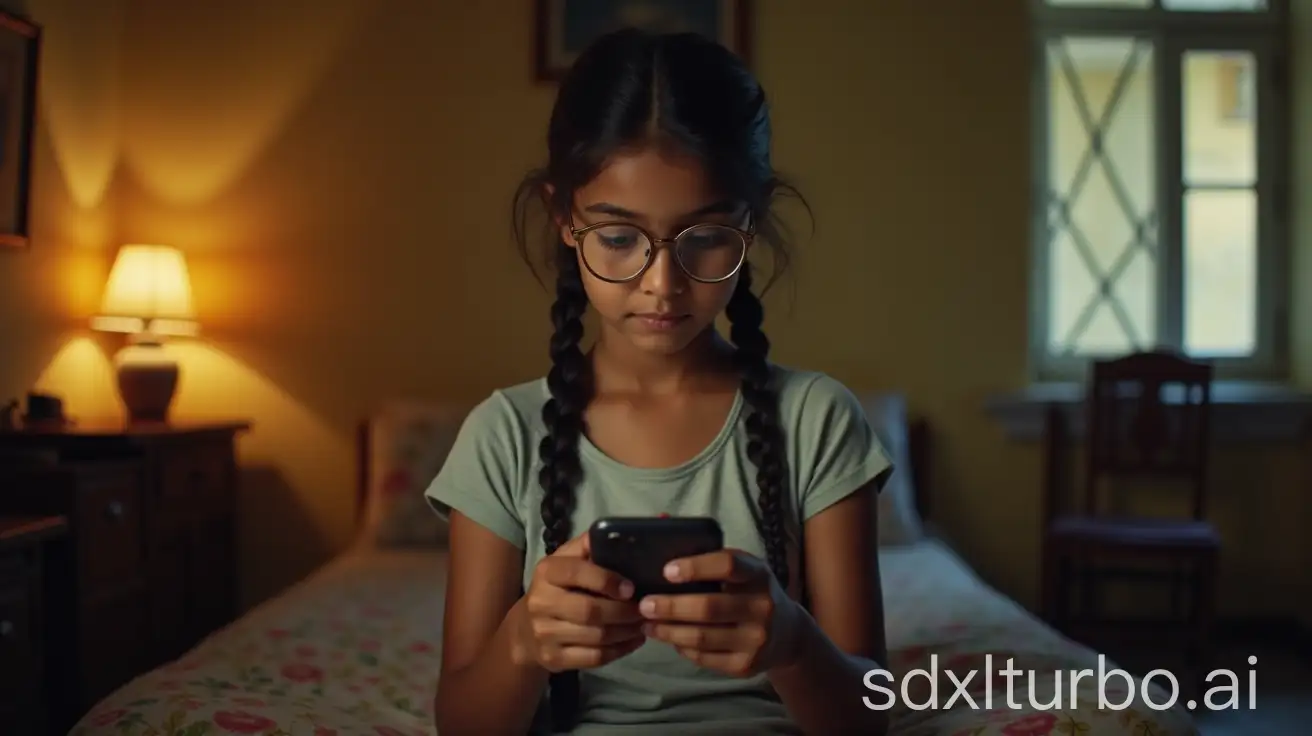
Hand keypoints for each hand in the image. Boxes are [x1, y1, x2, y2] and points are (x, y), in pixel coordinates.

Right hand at [514, 531, 644, 671]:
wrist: (525, 632)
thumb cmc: (556, 589)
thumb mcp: (566, 561)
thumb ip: (589, 546)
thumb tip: (622, 531)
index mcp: (547, 572)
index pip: (577, 573)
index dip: (607, 580)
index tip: (631, 587)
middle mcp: (541, 603)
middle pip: (590, 611)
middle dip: (625, 612)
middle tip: (645, 608)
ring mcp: (545, 634)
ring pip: (597, 637)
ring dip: (627, 631)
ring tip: (643, 623)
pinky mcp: (554, 659)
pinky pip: (595, 658)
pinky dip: (620, 651)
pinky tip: (632, 641)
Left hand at [638, 549, 802, 676]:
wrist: (788, 634)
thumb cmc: (753, 592)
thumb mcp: (744, 568)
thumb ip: (708, 552)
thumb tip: (661, 518)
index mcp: (758, 575)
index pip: (728, 565)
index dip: (695, 567)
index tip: (667, 571)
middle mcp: (762, 607)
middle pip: (708, 607)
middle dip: (670, 606)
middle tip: (644, 604)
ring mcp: (756, 639)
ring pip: (702, 637)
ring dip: (668, 630)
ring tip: (648, 623)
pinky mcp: (746, 666)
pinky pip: (705, 658)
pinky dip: (682, 648)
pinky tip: (671, 639)